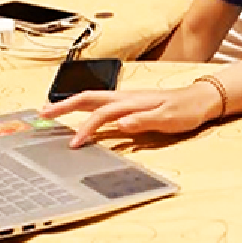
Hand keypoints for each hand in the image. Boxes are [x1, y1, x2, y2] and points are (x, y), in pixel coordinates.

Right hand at [40, 80, 222, 147]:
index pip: (100, 114)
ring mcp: (126, 100)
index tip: (73, 144)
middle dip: (63, 106)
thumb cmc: (185, 110)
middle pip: (87, 98)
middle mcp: (124, 98)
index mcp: (130, 101)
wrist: (200, 100)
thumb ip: (143, 121)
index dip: (85, 129)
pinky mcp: (129, 105)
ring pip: (92, 100)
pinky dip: (85, 109)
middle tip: (41, 114)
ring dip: (71, 105)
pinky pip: (101, 105)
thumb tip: (119, 124)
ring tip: (51, 113)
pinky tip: (80, 117)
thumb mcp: (167, 118)